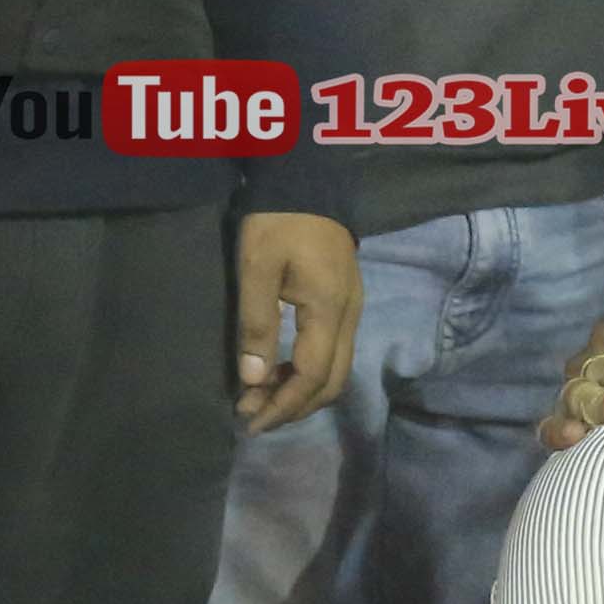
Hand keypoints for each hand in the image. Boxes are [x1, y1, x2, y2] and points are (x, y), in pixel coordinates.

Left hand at [235, 207, 360, 431]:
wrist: (308, 183)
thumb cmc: (278, 223)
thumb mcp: (256, 270)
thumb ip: (257, 325)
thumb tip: (253, 380)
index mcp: (329, 310)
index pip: (313, 376)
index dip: (283, 406)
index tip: (250, 421)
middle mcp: (350, 316)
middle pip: (332, 382)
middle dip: (294, 408)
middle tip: (253, 417)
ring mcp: (353, 309)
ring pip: (336, 370)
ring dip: (301, 393)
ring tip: (260, 397)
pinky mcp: (347, 303)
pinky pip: (335, 353)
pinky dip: (309, 373)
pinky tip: (280, 370)